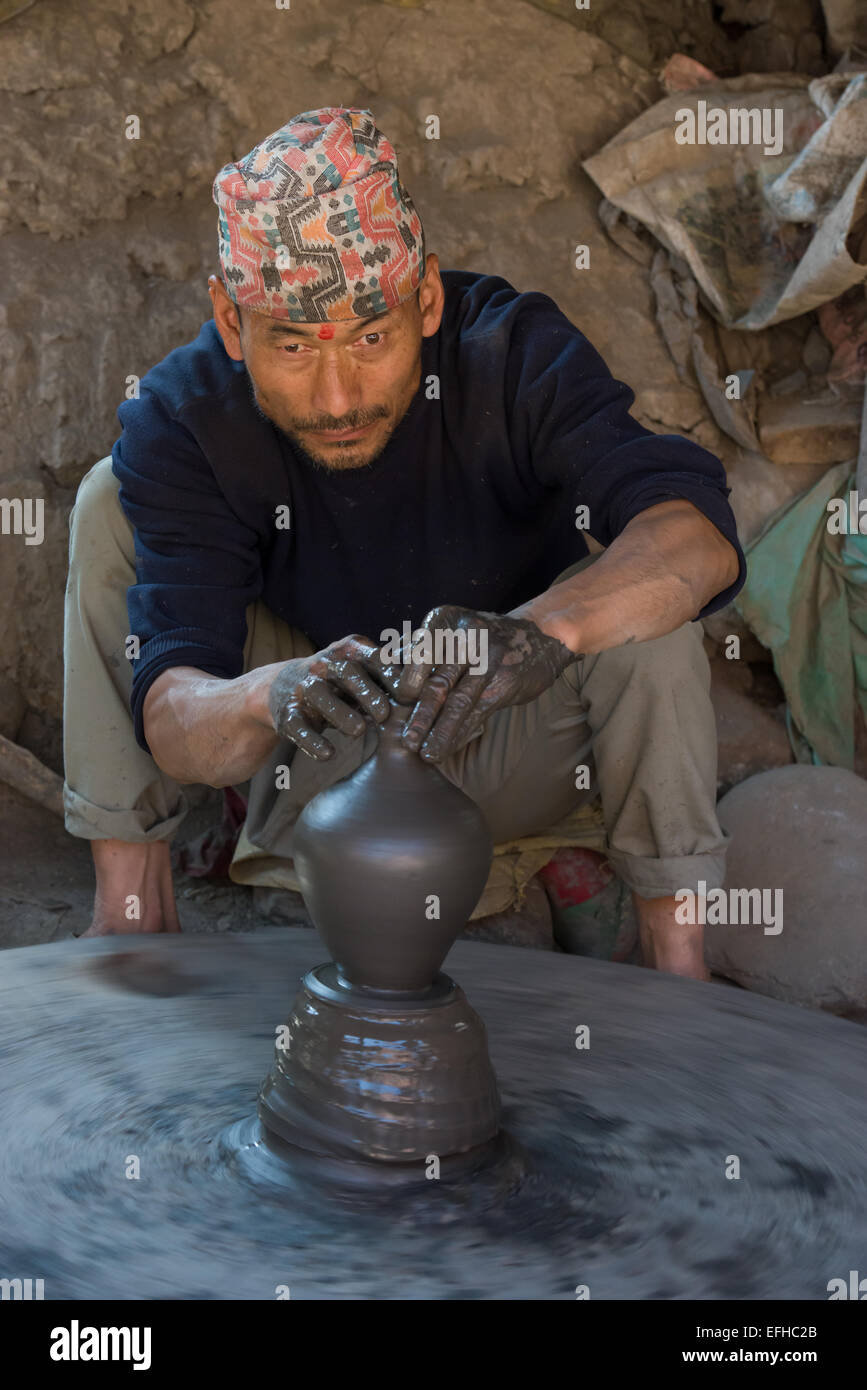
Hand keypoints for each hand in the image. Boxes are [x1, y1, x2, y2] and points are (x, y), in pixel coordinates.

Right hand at [268, 635, 400, 760]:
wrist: (285, 689)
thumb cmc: (341, 682)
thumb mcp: (366, 671)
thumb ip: (395, 669)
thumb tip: (436, 657)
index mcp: (350, 651)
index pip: (374, 658)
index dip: (392, 675)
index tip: (411, 695)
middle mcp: (325, 664)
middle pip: (347, 672)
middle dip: (367, 692)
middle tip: (385, 714)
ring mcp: (303, 688)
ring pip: (319, 695)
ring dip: (340, 713)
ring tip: (358, 731)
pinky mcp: (287, 713)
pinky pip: (297, 725)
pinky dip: (312, 741)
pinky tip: (328, 755)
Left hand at [394, 605, 576, 760]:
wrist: (541, 633)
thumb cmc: (484, 637)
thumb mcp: (452, 631)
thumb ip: (422, 651)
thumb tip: (388, 678)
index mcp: (444, 619)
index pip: (415, 655)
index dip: (400, 685)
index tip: (387, 711)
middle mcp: (466, 635)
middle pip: (437, 680)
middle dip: (419, 716)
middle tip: (404, 741)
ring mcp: (489, 658)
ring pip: (458, 701)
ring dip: (440, 731)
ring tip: (426, 754)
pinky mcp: (507, 681)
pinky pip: (478, 712)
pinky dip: (461, 733)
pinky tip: (447, 748)